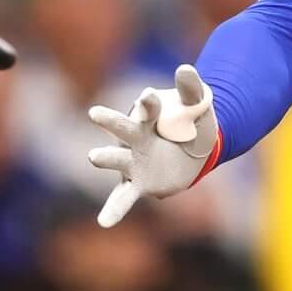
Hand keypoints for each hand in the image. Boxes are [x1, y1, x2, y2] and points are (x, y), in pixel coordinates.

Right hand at [89, 65, 219, 226]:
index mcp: (149, 116)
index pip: (148, 107)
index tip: (150, 96)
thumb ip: (191, 89)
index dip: (149, 103)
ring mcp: (133, 161)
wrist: (193, 149)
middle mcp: (136, 138)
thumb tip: (185, 68)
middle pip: (123, 129)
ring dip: (107, 158)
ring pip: (117, 160)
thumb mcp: (197, 105)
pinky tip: (103, 222)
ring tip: (93, 156)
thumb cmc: (190, 122)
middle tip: (95, 113)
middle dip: (111, 122)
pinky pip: (123, 198)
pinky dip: (113, 210)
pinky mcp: (137, 183)